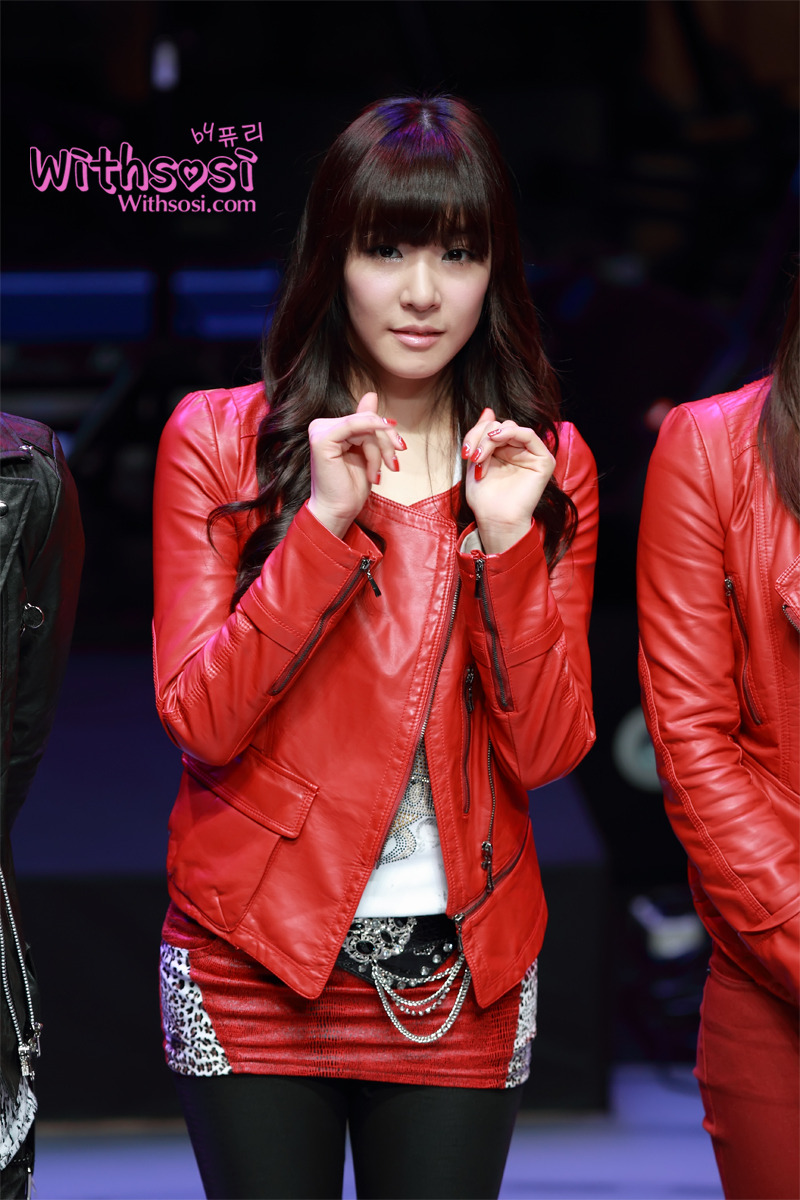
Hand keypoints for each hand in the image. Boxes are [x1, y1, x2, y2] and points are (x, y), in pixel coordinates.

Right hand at [307, 392, 405, 537]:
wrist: (338, 511)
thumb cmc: (351, 487)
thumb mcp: (366, 452)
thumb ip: (366, 424)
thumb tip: (371, 394)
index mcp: (331, 427)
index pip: (367, 418)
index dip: (387, 432)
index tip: (400, 449)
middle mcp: (322, 425)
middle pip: (368, 420)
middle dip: (386, 443)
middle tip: (393, 465)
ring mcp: (320, 430)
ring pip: (366, 426)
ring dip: (378, 452)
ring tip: (375, 474)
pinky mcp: (322, 438)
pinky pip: (356, 427)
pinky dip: (371, 446)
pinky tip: (373, 467)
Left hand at [462, 408, 555, 553]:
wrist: (495, 520)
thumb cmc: (485, 497)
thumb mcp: (476, 460)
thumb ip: (481, 435)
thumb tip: (488, 410)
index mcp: (503, 451)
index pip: (491, 428)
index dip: (475, 434)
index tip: (465, 452)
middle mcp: (518, 451)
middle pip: (499, 426)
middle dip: (480, 437)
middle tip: (471, 456)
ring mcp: (531, 455)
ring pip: (511, 427)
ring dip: (490, 438)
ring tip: (480, 457)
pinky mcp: (543, 461)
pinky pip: (529, 435)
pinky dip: (511, 432)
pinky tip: (498, 439)